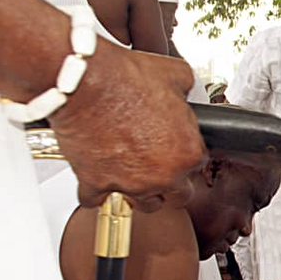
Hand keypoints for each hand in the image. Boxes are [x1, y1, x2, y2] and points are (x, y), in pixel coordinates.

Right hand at [50, 41, 206, 211]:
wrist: (82, 82)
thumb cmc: (125, 78)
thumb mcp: (177, 75)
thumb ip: (188, 91)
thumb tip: (186, 93)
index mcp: (187, 152)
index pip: (198, 165)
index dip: (185, 155)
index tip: (175, 148)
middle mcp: (162, 174)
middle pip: (178, 196)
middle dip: (172, 184)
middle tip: (161, 168)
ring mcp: (130, 183)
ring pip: (143, 204)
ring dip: (141, 192)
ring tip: (134, 174)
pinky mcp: (96, 183)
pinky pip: (96, 201)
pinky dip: (97, 192)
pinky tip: (99, 179)